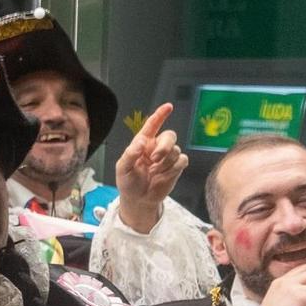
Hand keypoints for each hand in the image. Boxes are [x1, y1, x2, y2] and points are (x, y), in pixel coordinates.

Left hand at [113, 103, 186, 232]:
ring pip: (176, 150)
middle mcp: (156, 147)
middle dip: (164, 146)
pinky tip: (163, 176)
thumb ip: (130, 154)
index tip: (168, 107)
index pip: (152, 125)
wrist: (139, 199)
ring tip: (154, 172)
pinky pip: (182, 160)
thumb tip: (141, 141)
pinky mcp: (176, 167)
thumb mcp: (123, 168)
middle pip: (170, 136)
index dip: (160, 115)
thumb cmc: (128, 181)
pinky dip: (173, 168)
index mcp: (142, 143)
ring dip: (165, 162)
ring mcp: (168, 157)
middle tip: (154, 159)